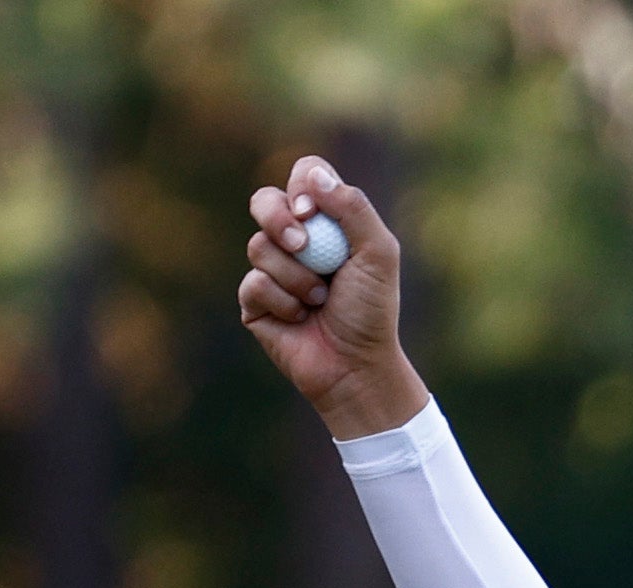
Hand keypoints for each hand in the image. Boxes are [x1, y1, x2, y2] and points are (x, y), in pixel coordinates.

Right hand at [237, 157, 429, 439]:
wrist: (356, 366)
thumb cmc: (372, 312)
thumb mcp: (378, 255)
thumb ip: (354, 209)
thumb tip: (314, 176)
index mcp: (328, 222)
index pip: (304, 176)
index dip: (302, 186)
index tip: (313, 212)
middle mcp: (297, 240)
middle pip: (264, 200)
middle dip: (279, 219)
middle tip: (302, 246)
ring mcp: (272, 269)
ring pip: (259, 246)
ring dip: (295, 277)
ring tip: (319, 301)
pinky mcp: (255, 299)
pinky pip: (254, 283)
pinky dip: (283, 301)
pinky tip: (301, 318)